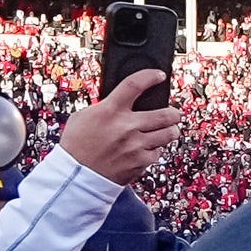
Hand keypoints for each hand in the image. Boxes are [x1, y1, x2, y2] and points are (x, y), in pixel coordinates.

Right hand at [61, 68, 182, 185]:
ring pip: (169, 134)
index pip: (134, 84)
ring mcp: (136, 146)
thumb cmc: (77, 145)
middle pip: (165, 114)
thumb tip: (122, 100)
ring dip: (171, 130)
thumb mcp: (84, 116)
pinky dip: (156, 149)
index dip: (150, 76)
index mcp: (110, 110)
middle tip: (174, 113)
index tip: (159, 76)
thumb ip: (106, 107)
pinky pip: (158, 153)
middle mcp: (126, 127)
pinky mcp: (140, 162)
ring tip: (168, 129)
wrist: (76, 175)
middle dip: (174, 112)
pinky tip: (149, 147)